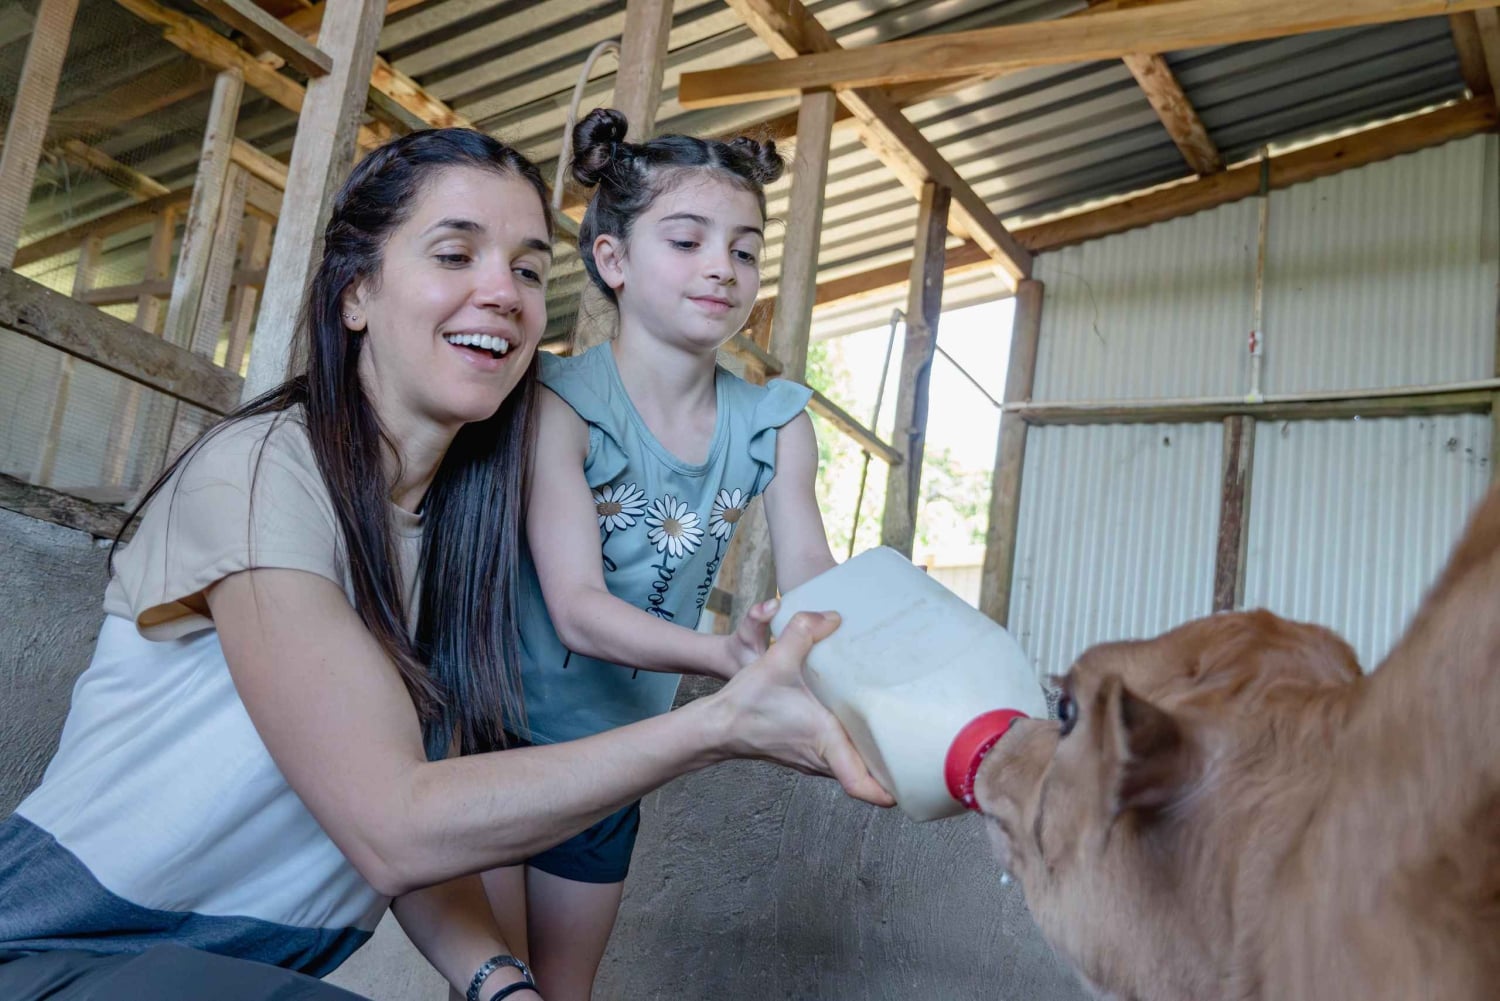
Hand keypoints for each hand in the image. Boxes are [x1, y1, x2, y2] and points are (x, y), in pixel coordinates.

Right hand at [712, 611, 894, 806]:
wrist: (717, 726)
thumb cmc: (747, 703)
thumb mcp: (776, 659)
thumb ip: (803, 631)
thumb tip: (832, 617)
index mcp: (825, 741)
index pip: (861, 785)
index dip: (889, 791)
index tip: (912, 785)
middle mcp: (823, 758)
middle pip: (869, 776)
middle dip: (893, 766)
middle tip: (919, 745)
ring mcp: (814, 761)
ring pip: (854, 767)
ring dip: (872, 756)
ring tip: (896, 730)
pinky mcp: (805, 755)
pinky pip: (839, 759)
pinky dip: (853, 747)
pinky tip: (858, 722)